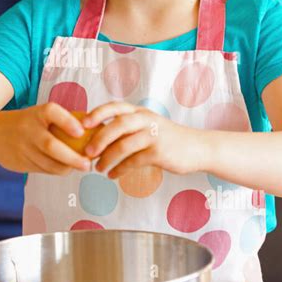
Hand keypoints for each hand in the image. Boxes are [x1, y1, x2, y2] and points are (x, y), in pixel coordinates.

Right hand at [0, 103, 91, 174]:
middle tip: (88, 164)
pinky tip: (66, 168)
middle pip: (51, 145)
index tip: (82, 132)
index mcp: (36, 113)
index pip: (52, 113)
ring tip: (81, 167)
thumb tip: (95, 129)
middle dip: (72, 158)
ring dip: (66, 168)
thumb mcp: (40, 114)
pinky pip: (42, 169)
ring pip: (48, 163)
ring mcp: (22, 147)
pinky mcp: (19, 162)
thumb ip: (62, 120)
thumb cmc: (29, 123)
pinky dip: (56, 170)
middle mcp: (28, 129)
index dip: (68, 122)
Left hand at [82, 102, 206, 177]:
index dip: (98, 113)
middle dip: (99, 139)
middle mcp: (146, 120)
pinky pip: (133, 161)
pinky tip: (112, 175)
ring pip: (124, 145)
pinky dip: (119, 170)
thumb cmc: (166, 138)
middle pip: (117, 125)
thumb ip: (127, 128)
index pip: (116, 106)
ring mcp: (154, 136)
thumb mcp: (148, 126)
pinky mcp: (159, 153)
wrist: (198, 148)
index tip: (83, 124)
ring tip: (98, 168)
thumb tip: (96, 137)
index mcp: (140, 112)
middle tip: (87, 152)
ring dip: (107, 158)